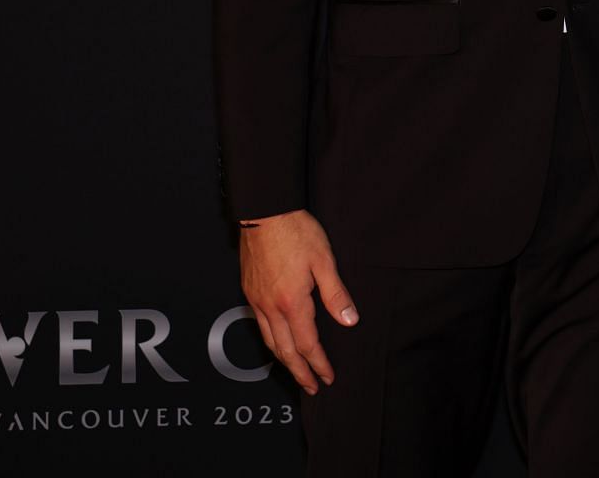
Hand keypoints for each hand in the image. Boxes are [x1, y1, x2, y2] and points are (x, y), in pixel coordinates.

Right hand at [237, 208, 357, 394]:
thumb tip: (349, 320)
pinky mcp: (249, 291)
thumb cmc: (296, 231)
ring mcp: (257, 300)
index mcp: (292, 302)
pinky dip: (270, 341)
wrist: (264, 211)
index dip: (318, 364)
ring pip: (269, 341)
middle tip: (311, 387)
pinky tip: (277, 341)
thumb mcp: (324, 260)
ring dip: (284, 360)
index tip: (327, 377)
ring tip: (296, 371)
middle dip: (300, 372)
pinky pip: (259, 325)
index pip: (307, 344)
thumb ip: (336, 293)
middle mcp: (270, 306)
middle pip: (285, 351)